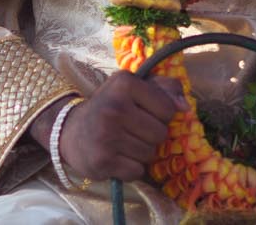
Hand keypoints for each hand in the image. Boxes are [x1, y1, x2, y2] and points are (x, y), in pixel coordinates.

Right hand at [55, 75, 186, 183]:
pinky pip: (137, 171)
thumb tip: (185, 107)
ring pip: (150, 154)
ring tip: (124, 143)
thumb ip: (165, 89)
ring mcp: (107, 136)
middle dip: (151, 135)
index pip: (168, 108)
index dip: (161, 114)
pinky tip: (118, 157)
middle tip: (133, 130)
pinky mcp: (102, 161)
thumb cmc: (111, 106)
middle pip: (160, 133)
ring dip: (141, 152)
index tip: (145, 112)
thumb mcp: (134, 87)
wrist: (70, 131)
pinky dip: (131, 168)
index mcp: (124, 83)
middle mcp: (114, 107)